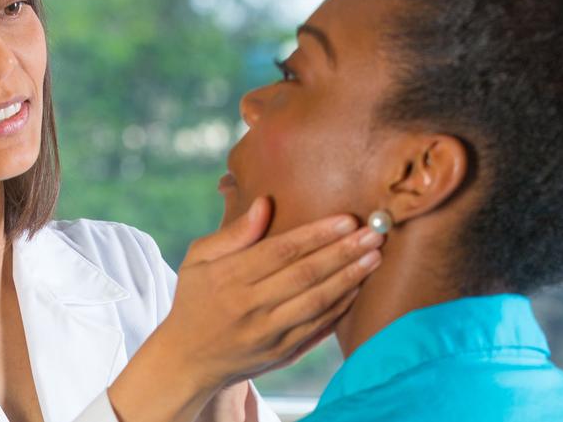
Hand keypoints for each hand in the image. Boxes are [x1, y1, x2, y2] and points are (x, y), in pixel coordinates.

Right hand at [108, 197, 382, 421]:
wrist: (188, 360)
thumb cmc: (194, 300)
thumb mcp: (198, 260)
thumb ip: (233, 233)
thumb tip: (265, 203)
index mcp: (228, 278)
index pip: (280, 251)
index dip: (316, 235)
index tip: (346, 219)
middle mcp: (250, 307)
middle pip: (305, 275)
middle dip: (344, 252)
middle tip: (374, 232)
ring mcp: (268, 334)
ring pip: (318, 302)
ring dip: (350, 278)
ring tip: (374, 256)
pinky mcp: (282, 354)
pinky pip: (318, 328)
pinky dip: (341, 307)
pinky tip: (358, 287)